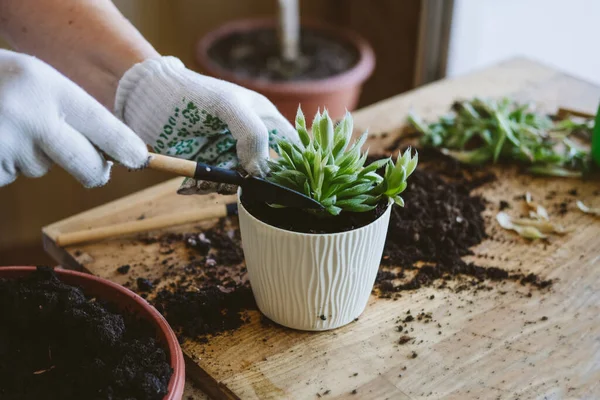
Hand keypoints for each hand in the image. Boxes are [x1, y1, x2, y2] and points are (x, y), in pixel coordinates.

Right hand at [0, 50, 147, 187]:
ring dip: (30, 156)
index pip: (100, 123)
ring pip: (41, 167)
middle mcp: (29, 115)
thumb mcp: (29, 78)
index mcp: (43, 84)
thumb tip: (112, 149)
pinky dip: (4, 164)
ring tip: (4, 126)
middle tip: (96, 173)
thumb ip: (66, 106)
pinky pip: (10, 175)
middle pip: (86, 163)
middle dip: (94, 171)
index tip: (140, 158)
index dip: (124, 145)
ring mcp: (6, 144)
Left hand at [115, 56, 298, 193]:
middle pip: (261, 173)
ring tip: (199, 181)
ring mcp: (226, 152)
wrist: (148, 95)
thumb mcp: (229, 105)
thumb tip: (260, 171)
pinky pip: (210, 184)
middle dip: (245, 182)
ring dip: (218, 186)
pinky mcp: (205, 163)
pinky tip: (188, 185)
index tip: (276, 183)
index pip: (291, 148)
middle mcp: (249, 140)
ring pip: (235, 182)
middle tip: (224, 179)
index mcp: (264, 120)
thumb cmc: (194, 92)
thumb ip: (252, 134)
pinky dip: (200, 188)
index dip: (290, 167)